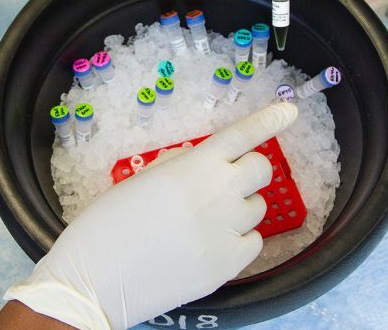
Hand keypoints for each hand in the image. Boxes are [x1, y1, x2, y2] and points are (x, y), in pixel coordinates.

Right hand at [3, 103, 298, 329]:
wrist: (98, 277)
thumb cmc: (108, 224)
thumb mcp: (142, 179)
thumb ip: (180, 166)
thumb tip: (201, 162)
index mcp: (195, 165)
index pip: (244, 134)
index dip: (269, 120)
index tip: (289, 111)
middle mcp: (220, 191)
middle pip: (261, 169)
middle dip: (249, 170)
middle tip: (227, 182)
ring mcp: (228, 229)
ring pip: (258, 207)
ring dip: (241, 207)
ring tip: (207, 220)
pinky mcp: (230, 264)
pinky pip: (253, 242)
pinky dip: (239, 240)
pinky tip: (212, 244)